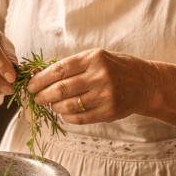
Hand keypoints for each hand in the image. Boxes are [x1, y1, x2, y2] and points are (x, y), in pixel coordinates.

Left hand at [26, 48, 156, 123]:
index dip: (40, 79)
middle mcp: (99, 76)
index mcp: (93, 58)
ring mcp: (105, 95)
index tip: (30, 85)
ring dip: (53, 107)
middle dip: (42, 95)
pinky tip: (64, 113)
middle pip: (61, 90)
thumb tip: (40, 74)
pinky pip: (80, 118)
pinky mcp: (109, 112)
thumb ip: (72, 65)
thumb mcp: (96, 57)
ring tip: (50, 105)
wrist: (145, 83)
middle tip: (35, 98)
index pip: (59, 70)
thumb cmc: (116, 68)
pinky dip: (67, 117)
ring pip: (68, 106)